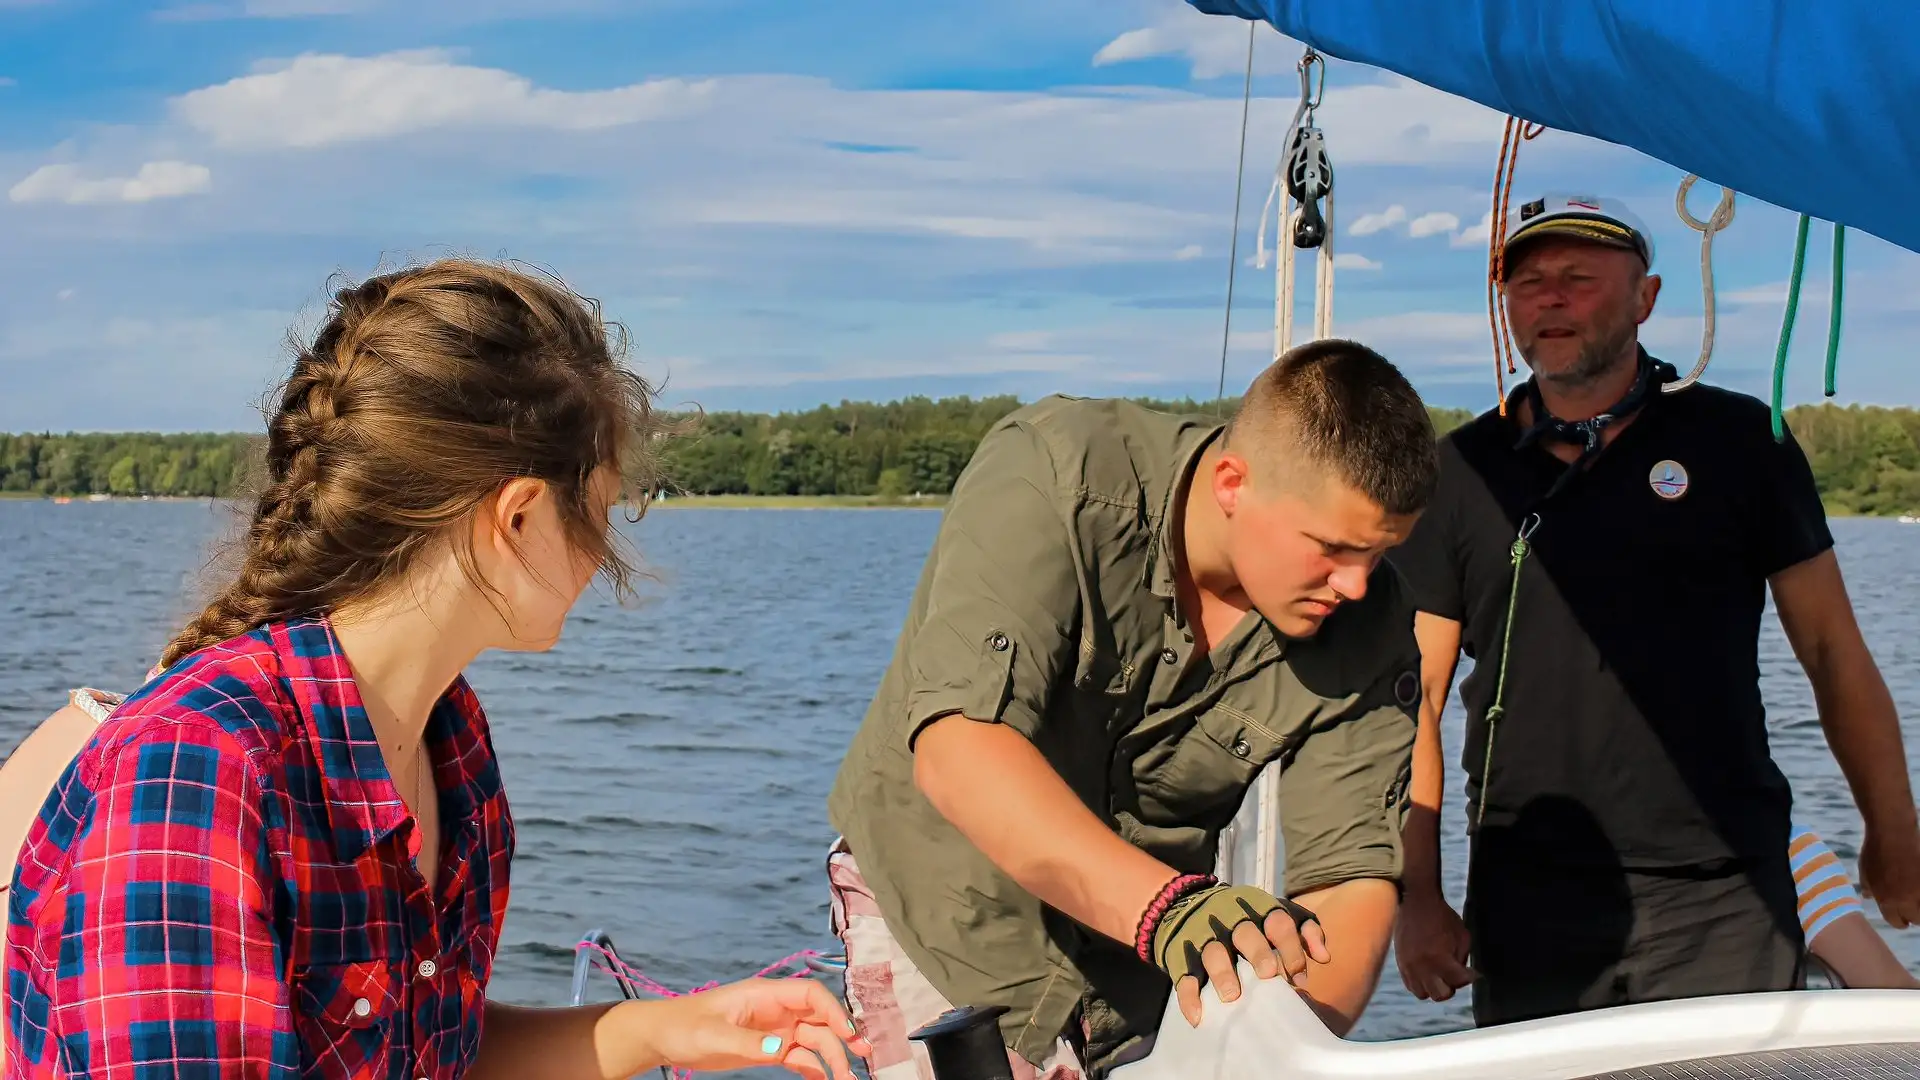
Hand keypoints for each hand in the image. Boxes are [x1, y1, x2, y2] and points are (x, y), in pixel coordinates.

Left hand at [638, 977, 871, 1079]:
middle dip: (842, 1037)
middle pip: (819, 1019)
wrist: (664, 1037)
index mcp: (765, 994)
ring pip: (813, 1040)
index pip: (811, 995)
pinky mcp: (768, 1047)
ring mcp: (774, 1028)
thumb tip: (782, 1048)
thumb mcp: (713, 1034)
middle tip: (861, 1058)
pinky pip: (799, 1056)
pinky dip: (814, 1068)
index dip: (833, 1011)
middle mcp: (776, 1009)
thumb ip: (748, 1041)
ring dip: (832, 1057)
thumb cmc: (684, 1026)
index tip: (848, 1035)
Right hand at [1150, 884, 1329, 1026]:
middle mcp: (1230, 918)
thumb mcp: (1274, 913)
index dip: (1291, 947)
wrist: (1182, 905)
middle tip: (1268, 975)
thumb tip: (1325, 957)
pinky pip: (1184, 975)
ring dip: (1222, 973)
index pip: (1278, 920)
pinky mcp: (1181, 955)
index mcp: (1257, 907)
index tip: (1299, 976)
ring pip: (1213, 952)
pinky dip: (1189, 996)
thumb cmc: (1245, 919)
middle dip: (1258, 952)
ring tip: (1231, 997)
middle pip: (1245, 932)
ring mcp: (1203, 936)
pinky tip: (1199, 1017)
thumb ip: (1304, 930)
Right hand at [1393, 889, 1475, 1001]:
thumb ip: (1461, 959)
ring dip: (1434, 987)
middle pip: (1441, 995)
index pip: (1459, 981)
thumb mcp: (1462, 936)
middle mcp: (1422, 966)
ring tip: (1439, 974)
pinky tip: (1428, 971)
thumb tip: (1462, 975)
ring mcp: (1409, 965)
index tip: (1473, 972)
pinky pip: (1411, 985)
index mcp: (1439, 958)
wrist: (1416, 901)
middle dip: (1451, 986)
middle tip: (1455, 974)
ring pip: (1424, 993)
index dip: (1470, 977)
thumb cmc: (1443, 917)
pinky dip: (1421, 983)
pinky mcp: (1401, 963)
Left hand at [1858, 823, 1919, 929]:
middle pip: (1916, 919)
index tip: (1902, 916)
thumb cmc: (1875, 850)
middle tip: (1913, 906)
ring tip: (1916, 896)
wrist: (1892, 832)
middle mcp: (1905, 899)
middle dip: (1914, 914)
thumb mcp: (1865, 871)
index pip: (1896, 922)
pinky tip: (1918, 884)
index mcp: (1886, 900)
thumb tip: (1868, 897)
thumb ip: (1868, 887)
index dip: (1899, 919)